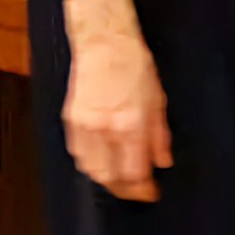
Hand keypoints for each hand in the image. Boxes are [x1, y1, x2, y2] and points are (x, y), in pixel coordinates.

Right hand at [62, 0, 172, 201]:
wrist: (104, 42)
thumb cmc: (135, 65)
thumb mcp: (158, 100)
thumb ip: (160, 136)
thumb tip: (163, 162)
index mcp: (131, 125)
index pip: (134, 173)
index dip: (143, 189)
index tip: (151, 192)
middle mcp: (106, 130)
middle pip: (111, 178)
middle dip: (125, 190)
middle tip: (137, 190)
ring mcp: (85, 126)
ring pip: (91, 170)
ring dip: (107, 179)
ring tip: (121, 178)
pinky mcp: (71, 119)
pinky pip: (78, 154)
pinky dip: (91, 163)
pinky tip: (103, 161)